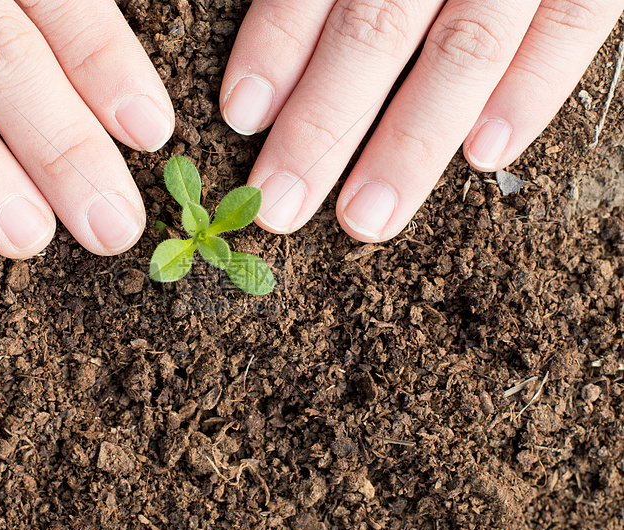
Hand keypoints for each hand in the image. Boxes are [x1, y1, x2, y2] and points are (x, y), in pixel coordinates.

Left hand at [221, 0, 622, 241]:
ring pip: (465, 51)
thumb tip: (274, 46)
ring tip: (365, 218)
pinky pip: (571, 30)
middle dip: (323, 127)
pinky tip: (483, 158)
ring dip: (410, 144)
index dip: (277, 46)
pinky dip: (531, 94)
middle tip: (281, 203)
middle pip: (377, 32)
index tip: (242, 116)